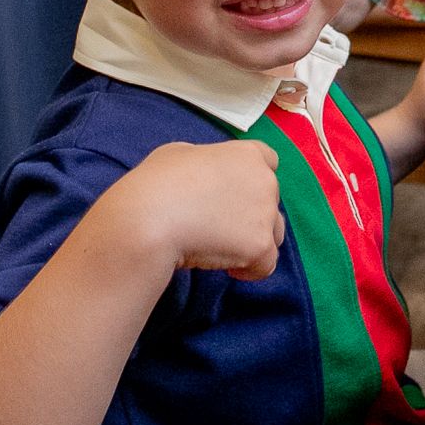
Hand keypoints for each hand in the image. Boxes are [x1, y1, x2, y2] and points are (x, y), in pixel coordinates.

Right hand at [106, 139, 283, 280]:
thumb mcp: (178, 154)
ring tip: (222, 249)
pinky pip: (266, 264)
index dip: (252, 181)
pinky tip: (227, 268)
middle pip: (270, 200)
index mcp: (246, 154)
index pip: (269, 161)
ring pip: (273, 233)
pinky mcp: (261, 246)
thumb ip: (203, 161)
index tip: (236, 195)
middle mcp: (265, 180)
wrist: (151, 219)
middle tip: (219, 227)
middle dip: (251, 214)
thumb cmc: (156, 184)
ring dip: (253, 241)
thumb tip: (203, 172)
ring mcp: (266, 213)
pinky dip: (250, 270)